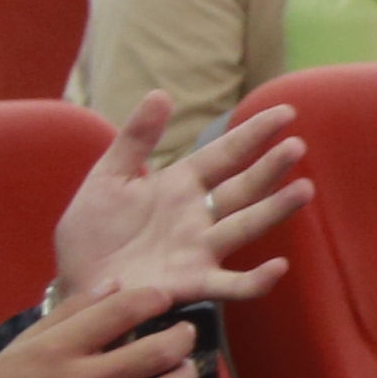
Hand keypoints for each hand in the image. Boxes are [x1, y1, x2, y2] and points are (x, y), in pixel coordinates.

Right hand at [0, 284, 200, 377]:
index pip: (122, 311)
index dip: (154, 298)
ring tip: (180, 367)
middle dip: (183, 336)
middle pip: (159, 352)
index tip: (162, 299)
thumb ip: (71, 312)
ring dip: (186, 374)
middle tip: (184, 333)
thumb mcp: (23, 345)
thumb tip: (116, 285)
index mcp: (58, 350)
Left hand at [54, 94, 303, 308]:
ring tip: (303, 191)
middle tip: (296, 147)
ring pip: (245, 227)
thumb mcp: (108, 176)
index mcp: (180, 185)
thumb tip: (161, 93)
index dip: (253, 133)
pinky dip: (256, 280)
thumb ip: (135, 139)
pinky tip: (278, 268)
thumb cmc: (92, 230)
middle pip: (242, 188)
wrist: (73, 280)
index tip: (286, 112)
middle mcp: (198, 215)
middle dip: (270, 168)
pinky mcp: (194, 283)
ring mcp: (200, 249)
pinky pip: (232, 284)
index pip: (224, 153)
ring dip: (274, 211)